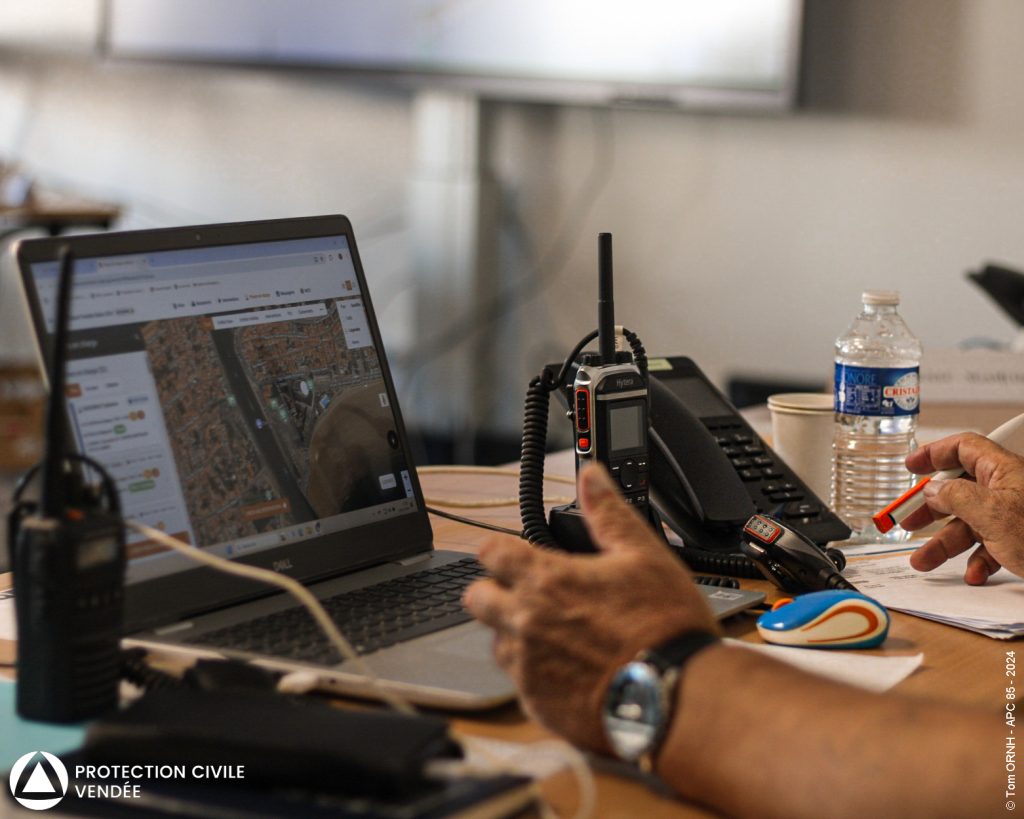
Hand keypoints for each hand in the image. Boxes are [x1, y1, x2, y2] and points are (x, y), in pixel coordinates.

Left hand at [463, 463, 717, 751]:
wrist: (676, 696)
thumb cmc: (663, 626)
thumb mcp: (644, 555)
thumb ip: (608, 513)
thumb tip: (592, 476)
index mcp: (546, 580)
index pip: (490, 552)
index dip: (500, 549)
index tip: (513, 554)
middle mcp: (526, 622)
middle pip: (477, 598)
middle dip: (495, 591)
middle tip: (529, 594)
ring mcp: (527, 666)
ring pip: (496, 641)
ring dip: (515, 634)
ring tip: (556, 635)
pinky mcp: (536, 703)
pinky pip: (518, 682)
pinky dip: (535, 674)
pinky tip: (568, 670)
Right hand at [902, 432, 1023, 583]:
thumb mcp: (993, 515)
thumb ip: (956, 497)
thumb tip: (932, 489)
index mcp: (1005, 471)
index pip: (964, 448)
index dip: (934, 453)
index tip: (911, 466)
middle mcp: (1010, 491)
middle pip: (961, 490)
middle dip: (931, 508)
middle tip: (908, 520)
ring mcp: (1017, 518)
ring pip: (972, 524)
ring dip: (946, 543)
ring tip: (925, 561)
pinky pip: (992, 547)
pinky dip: (978, 561)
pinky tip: (974, 574)